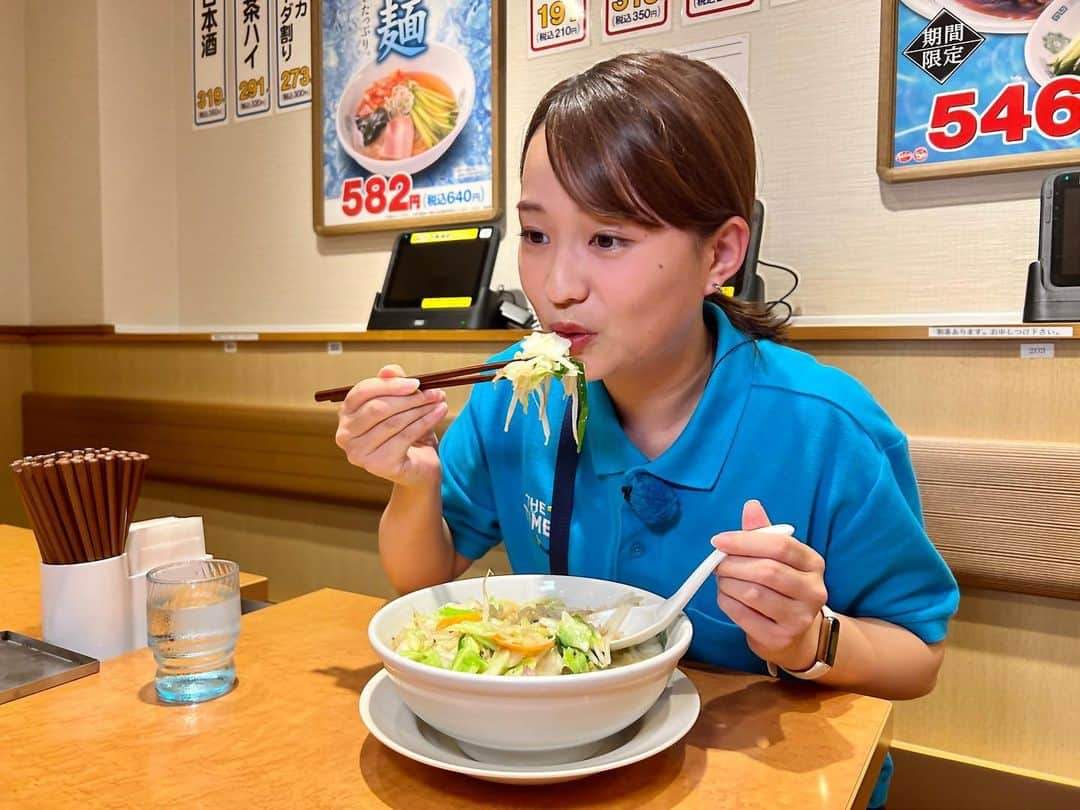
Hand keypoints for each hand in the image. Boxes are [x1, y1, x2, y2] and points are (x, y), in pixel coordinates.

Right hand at [334, 364, 447, 488]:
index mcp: (347, 414)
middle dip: (410, 398)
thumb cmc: (406, 432)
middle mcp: (346, 435)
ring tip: (439, 401)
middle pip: (378, 408)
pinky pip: (405, 436)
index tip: (417, 382)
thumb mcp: (401, 404)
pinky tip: (439, 413)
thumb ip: (393, 384)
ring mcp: (359, 452)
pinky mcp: (377, 465)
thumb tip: (389, 371)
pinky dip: (426, 422)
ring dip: (421, 409)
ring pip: (393, 422)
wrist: (418, 468)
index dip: (390, 385)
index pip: (362, 392)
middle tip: (434, 392)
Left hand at [711, 500, 827, 671]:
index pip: (780, 546)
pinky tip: (727, 597)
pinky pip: (743, 615)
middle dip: (733, 564)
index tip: (719, 540)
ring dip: (727, 583)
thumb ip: (763, 532)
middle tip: (717, 563)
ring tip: (723, 580)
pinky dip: (727, 602)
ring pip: (752, 593)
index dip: (745, 541)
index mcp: (813, 563)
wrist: (796, 635)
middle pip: (766, 570)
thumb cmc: (782, 588)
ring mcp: (799, 618)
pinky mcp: (780, 638)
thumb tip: (751, 506)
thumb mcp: (778, 558)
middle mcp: (813, 591)